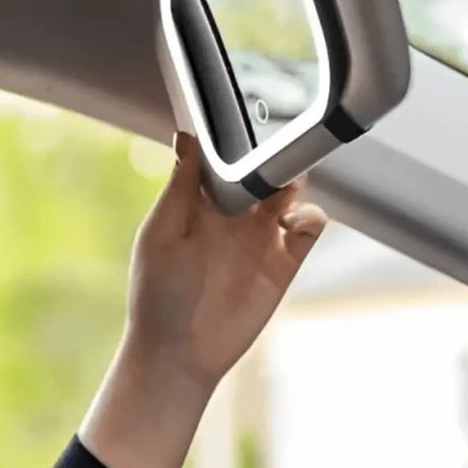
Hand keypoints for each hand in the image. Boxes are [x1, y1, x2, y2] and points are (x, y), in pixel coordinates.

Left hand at [125, 131, 327, 390]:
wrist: (178, 352)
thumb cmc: (157, 295)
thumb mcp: (161, 234)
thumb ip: (180, 187)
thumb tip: (186, 137)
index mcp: (198, 204)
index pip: (224, 160)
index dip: (235, 139)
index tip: (243, 115)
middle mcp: (232, 216)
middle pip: (263, 169)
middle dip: (271, 154)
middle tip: (272, 150)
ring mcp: (260, 238)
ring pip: (290, 191)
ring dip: (293, 179)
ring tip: (282, 185)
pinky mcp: (283, 263)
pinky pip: (309, 227)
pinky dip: (311, 215)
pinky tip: (293, 221)